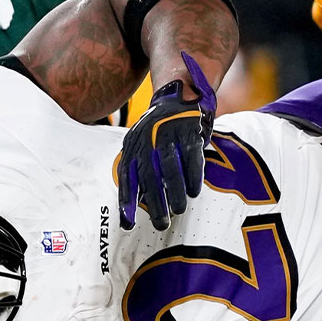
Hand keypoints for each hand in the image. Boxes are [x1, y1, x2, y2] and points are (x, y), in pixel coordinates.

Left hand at [116, 51, 215, 230]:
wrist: (179, 96)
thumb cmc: (159, 131)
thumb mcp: (142, 145)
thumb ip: (138, 169)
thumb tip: (136, 204)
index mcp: (132, 145)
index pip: (126, 177)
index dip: (127, 201)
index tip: (128, 224)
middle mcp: (147, 139)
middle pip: (148, 176)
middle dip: (155, 202)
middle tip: (161, 224)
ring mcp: (168, 133)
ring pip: (170, 167)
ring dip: (175, 192)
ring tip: (179, 210)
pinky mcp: (188, 130)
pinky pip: (191, 157)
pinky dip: (193, 175)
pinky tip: (194, 192)